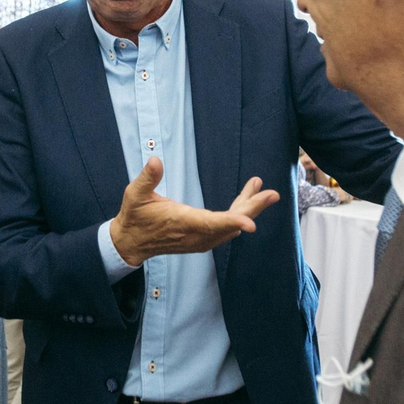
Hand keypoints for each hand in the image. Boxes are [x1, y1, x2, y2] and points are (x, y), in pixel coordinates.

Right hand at [109, 157, 279, 267]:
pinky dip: (239, 215)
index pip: (211, 223)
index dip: (233, 221)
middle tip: (272, 194)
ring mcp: (200, 240)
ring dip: (248, 209)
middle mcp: (195, 235)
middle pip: (230, 224)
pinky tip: (246, 201)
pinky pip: (226, 229)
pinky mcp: (202, 239)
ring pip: (231, 226)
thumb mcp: (134, 195)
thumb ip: (147, 178)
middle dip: (253, 208)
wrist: (131, 243)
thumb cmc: (134, 217)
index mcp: (182, 222)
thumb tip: (156, 160)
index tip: (252, 223)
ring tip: (261, 189)